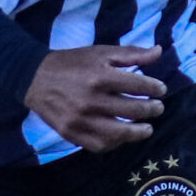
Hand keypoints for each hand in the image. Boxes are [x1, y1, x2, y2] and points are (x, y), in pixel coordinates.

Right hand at [24, 45, 164, 152]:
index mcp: (100, 76)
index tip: (161, 90)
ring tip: (147, 129)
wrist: (34, 77)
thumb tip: (159, 51)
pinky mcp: (71, 133)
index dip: (154, 88)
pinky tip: (122, 137)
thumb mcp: (100, 52)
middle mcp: (91, 100)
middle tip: (158, 108)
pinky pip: (99, 144)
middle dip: (151, 109)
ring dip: (138, 132)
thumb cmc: (72, 63)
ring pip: (119, 133)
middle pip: (132, 110)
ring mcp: (81, 120)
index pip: (138, 85)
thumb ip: (131, 54)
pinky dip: (115, 143)